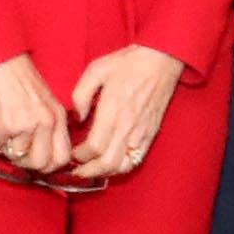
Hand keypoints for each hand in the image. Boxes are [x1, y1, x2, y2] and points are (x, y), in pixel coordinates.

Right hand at [0, 56, 73, 169]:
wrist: (4, 63)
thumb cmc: (25, 83)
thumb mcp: (49, 103)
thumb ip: (52, 129)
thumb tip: (48, 159)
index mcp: (58, 118)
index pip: (63, 158)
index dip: (50, 167)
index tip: (39, 164)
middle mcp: (45, 123)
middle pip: (40, 164)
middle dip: (26, 164)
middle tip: (17, 151)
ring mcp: (26, 125)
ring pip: (16, 156)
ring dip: (6, 148)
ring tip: (4, 132)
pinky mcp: (5, 124)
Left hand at [64, 45, 186, 178]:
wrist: (161, 60)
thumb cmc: (128, 63)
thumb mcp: (95, 70)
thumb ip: (80, 95)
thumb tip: (76, 117)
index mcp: (112, 110)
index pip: (93, 147)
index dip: (79, 156)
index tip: (72, 153)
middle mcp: (127, 125)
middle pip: (107, 163)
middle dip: (88, 172)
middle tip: (76, 171)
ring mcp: (141, 132)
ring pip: (122, 166)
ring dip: (105, 173)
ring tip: (93, 170)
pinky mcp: (151, 133)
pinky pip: (136, 160)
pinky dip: (122, 168)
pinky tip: (112, 164)